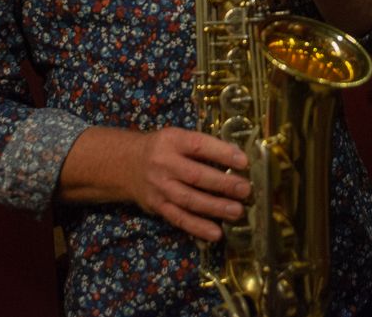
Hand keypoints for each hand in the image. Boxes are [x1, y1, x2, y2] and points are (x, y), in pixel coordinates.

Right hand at [58, 125, 249, 242]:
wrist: (126, 164)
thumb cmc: (162, 149)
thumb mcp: (178, 137)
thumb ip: (202, 146)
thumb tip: (237, 156)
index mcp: (172, 140)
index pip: (199, 145)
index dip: (222, 153)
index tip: (244, 161)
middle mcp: (164, 164)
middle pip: (196, 176)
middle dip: (223, 184)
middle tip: (245, 190)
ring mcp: (159, 187)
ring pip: (189, 200)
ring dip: (215, 208)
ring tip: (237, 211)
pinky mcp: (157, 206)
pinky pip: (179, 218)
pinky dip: (198, 227)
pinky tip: (216, 233)